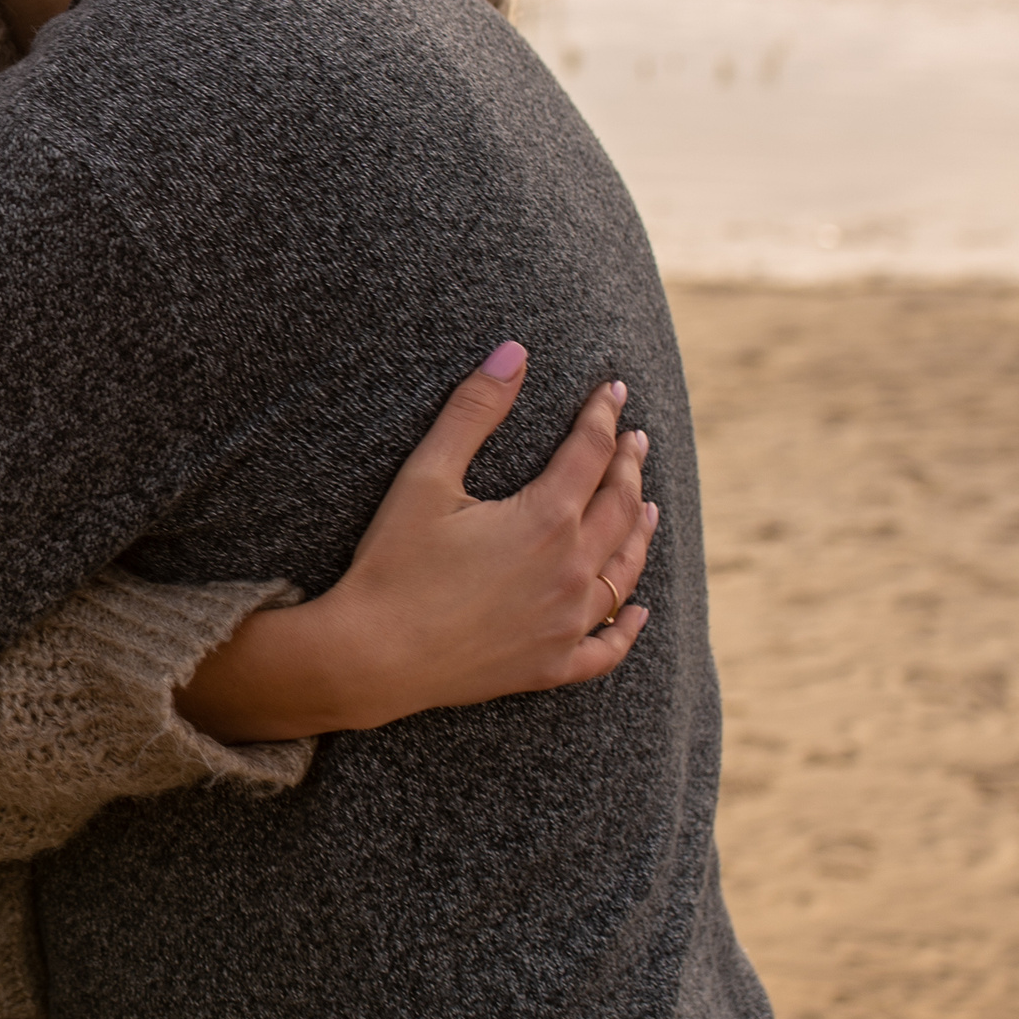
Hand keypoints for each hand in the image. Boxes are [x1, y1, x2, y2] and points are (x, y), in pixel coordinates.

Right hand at [175, 344, 657, 742]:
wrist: (371, 657)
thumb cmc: (393, 564)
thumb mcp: (426, 478)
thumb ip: (473, 411)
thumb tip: (513, 352)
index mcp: (546, 519)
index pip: (591, 452)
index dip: (603, 415)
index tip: (613, 389)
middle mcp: (571, 570)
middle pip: (619, 507)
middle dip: (628, 465)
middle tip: (634, 439)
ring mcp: (566, 623)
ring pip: (624, 570)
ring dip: (639, 532)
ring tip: (647, 505)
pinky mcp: (551, 666)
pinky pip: (606, 647)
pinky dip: (627, 627)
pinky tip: (637, 611)